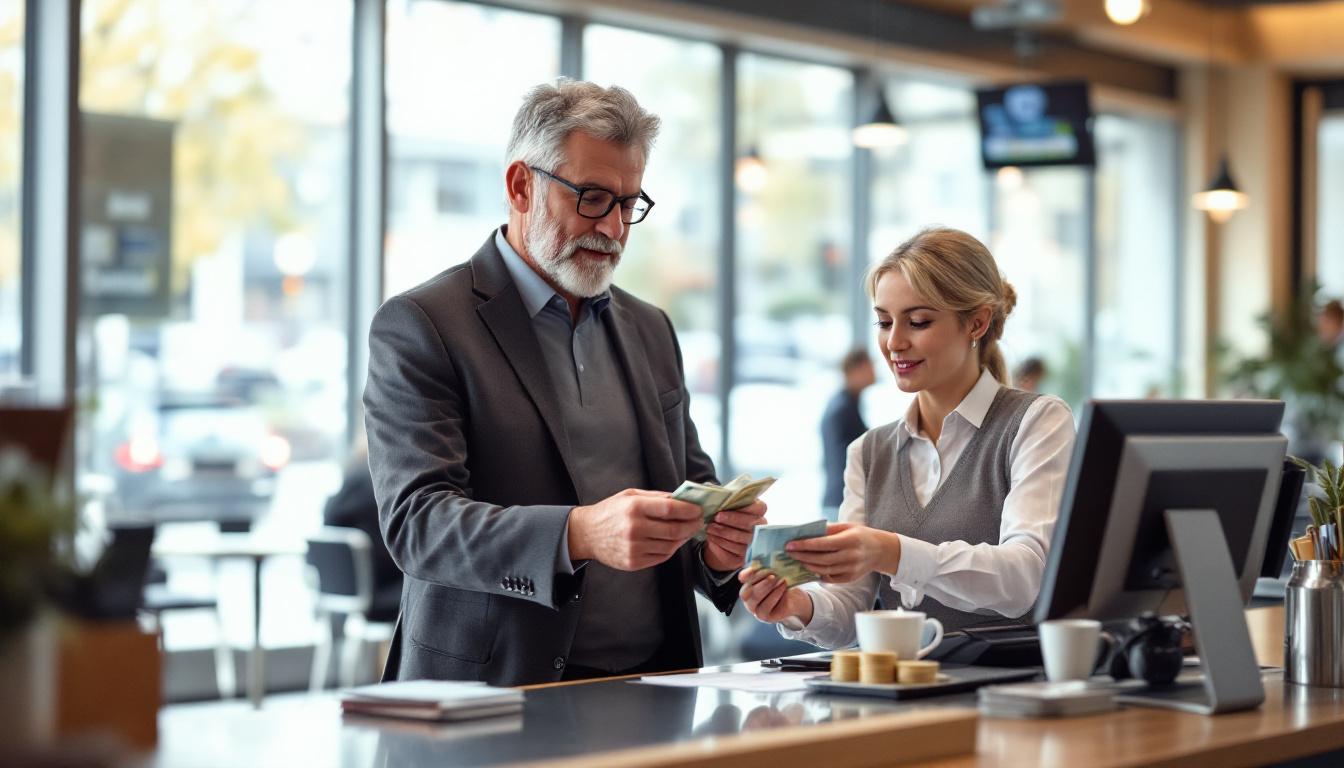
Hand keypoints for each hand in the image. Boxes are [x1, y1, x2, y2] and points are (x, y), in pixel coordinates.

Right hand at [568, 489, 702, 570]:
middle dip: (691, 525)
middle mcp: (634, 528)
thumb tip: (682, 498)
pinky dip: (671, 549)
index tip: (698, 509)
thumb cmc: (610, 511)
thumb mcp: (630, 495)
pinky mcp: (633, 562)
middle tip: (698, 521)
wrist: (586, 534)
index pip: (670, 509)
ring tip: (686, 531)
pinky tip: (673, 541)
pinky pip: (661, 557)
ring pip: (670, 545)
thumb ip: (656, 497)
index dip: (689, 510)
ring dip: (683, 538)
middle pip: (674, 530)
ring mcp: (634, 548)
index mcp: (634, 507)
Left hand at [704, 500, 766, 570]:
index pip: (759, 508)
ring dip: (723, 533)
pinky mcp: (745, 557)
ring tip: (710, 528)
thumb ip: (730, 502)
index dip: (743, 508)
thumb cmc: (727, 518)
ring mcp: (754, 544)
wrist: (722, 539)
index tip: (725, 508)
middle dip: (731, 520)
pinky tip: (712, 538)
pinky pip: (733, 550)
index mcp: (760, 512)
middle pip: (749, 524)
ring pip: (740, 538)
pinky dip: (720, 543)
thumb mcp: (729, 507)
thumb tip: (718, 497)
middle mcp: (761, 528)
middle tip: (716, 518)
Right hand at [737, 566, 813, 624]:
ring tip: (780, 579)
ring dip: (768, 587)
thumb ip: (767, 569)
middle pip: (747, 590)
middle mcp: (748, 598)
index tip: (755, 567)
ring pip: (756, 598)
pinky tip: (783, 587)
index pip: (742, 578)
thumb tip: (765, 560)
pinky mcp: (764, 617)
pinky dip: (775, 595)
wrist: (794, 599)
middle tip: (773, 574)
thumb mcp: (775, 574)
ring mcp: (754, 609)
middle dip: (760, 581)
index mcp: (748, 584)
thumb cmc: (782, 584)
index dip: (747, 573)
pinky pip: (766, 607)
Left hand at [785, 522, 900, 582]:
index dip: (805, 545)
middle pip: (821, 559)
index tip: (790, 544)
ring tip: (796, 560)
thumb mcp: (847, 526)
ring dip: (808, 565)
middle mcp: (852, 556)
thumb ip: (828, 529)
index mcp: (850, 540)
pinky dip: (818, 573)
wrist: (881, 551)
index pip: (823, 544)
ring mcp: (852, 569)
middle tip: (788, 553)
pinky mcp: (850, 578)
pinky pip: (830, 577)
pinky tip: (809, 567)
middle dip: (802, 556)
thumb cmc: (860, 535)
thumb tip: (805, 531)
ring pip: (824, 569)